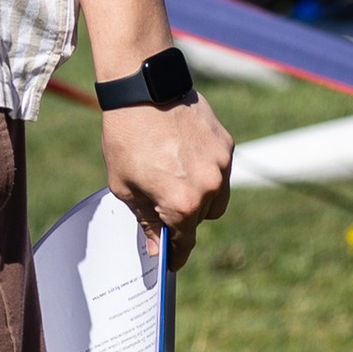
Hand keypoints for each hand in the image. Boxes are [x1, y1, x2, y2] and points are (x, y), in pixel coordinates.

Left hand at [99, 92, 233, 266]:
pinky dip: (206, 171)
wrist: (143, 89)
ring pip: (217, 198)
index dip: (176, 254)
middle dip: (183, 217)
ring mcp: (222, 166)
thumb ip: (146, 221)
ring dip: (200, 197)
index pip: (185, 242)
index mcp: (182, 204)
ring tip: (173, 177)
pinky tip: (183, 156)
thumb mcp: (125, 187)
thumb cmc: (126, 138)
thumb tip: (157, 247)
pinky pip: (220, 171)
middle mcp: (209, 188)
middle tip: (161, 204)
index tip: (171, 262)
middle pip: (201, 220)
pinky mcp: (226, 145)